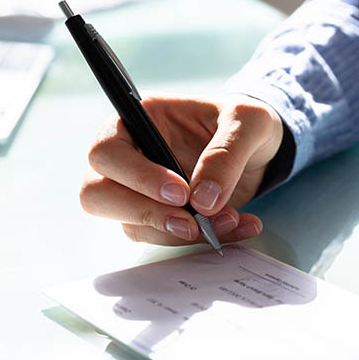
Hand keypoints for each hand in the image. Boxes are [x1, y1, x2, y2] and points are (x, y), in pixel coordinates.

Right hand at [80, 93, 283, 244]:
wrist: (261, 149)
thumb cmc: (246, 123)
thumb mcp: (249, 122)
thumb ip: (227, 154)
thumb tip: (202, 201)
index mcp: (141, 119)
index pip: (108, 151)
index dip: (137, 177)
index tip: (181, 193)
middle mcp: (130, 155)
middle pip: (97, 194)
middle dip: (144, 214)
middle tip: (191, 222)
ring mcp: (139, 190)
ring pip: (130, 225)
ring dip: (179, 233)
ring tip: (230, 220)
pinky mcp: (158, 216)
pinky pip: (163, 238)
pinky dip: (199, 241)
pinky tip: (236, 226)